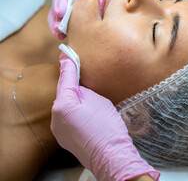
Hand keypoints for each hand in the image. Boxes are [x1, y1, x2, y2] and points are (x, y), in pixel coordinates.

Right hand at [48, 0, 151, 38]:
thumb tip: (80, 9)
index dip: (59, 2)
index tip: (61, 13)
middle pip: (56, 6)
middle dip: (56, 19)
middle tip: (59, 31)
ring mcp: (69, 3)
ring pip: (59, 17)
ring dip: (60, 28)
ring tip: (62, 36)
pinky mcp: (76, 14)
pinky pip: (70, 23)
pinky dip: (70, 31)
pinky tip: (71, 40)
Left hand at [51, 53, 158, 180]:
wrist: (111, 156)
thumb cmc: (107, 127)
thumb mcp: (98, 100)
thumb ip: (84, 89)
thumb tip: (77, 87)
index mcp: (63, 105)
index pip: (66, 79)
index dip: (68, 65)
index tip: (66, 54)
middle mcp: (55, 117)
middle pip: (64, 93)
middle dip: (72, 84)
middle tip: (79, 70)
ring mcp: (59, 130)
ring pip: (66, 107)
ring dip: (74, 99)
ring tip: (86, 95)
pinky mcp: (65, 138)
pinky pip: (68, 119)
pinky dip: (75, 112)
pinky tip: (86, 112)